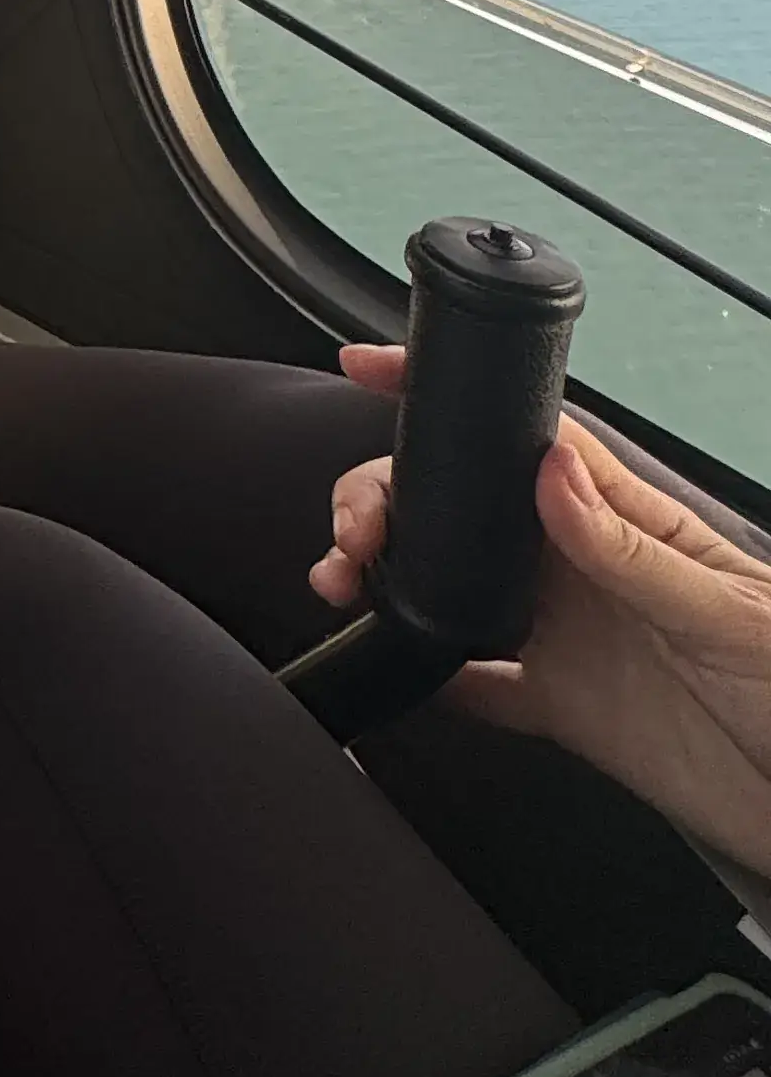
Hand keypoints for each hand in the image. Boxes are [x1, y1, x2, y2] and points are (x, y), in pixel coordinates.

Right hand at [312, 346, 770, 875]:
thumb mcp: (728, 610)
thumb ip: (633, 550)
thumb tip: (553, 471)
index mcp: (626, 523)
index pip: (526, 438)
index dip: (451, 401)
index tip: (375, 369)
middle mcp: (585, 570)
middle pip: (463, 508)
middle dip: (387, 498)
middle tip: (354, 528)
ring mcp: (570, 636)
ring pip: (453, 583)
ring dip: (390, 576)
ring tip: (347, 584)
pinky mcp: (564, 707)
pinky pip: (476, 683)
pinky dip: (429, 676)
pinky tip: (401, 668)